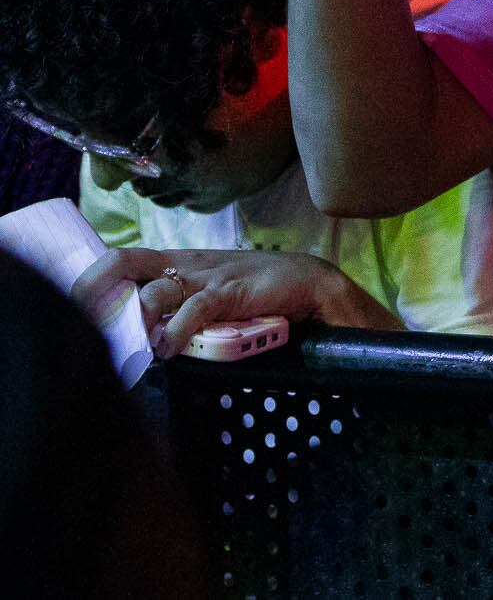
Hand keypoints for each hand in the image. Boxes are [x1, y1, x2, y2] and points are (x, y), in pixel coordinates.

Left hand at [71, 245, 398, 357]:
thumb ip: (179, 304)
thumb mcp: (210, 292)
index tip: (67, 301)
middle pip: (125, 263)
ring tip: (132, 346)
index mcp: (178, 262)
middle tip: (80, 319)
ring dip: (138, 320)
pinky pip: (196, 308)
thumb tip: (138, 332)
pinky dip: (176, 330)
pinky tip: (167, 348)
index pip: (122, 259)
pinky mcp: (234, 291)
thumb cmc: (257, 292)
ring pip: (157, 290)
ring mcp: (210, 277)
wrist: (311, 284)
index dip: (91, 277)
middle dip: (97, 289)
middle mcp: (186, 265)